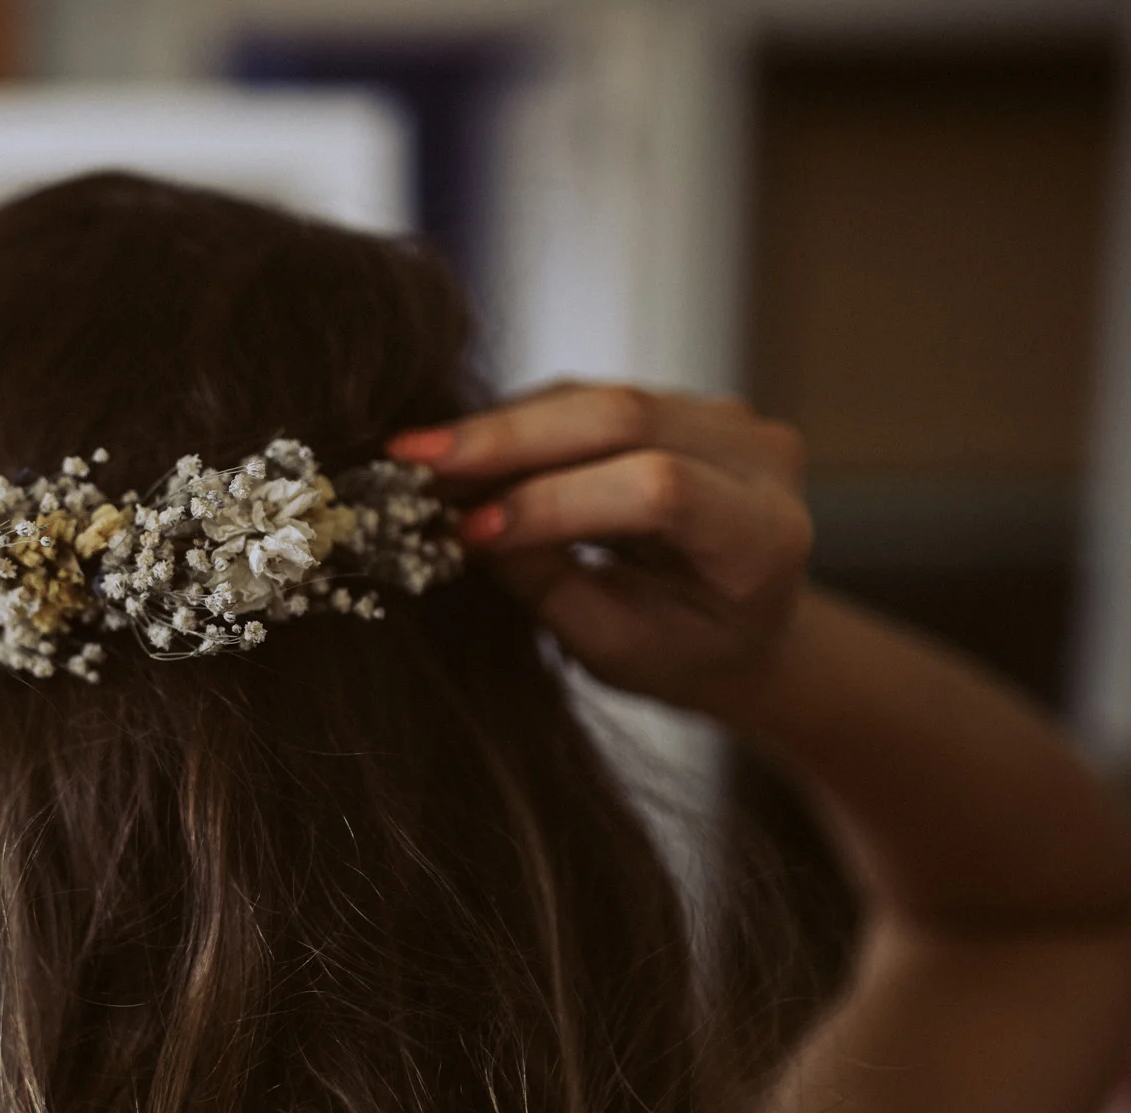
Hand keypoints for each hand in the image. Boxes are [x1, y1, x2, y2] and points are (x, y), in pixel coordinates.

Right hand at [389, 383, 812, 713]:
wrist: (746, 632)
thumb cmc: (683, 654)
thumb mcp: (614, 645)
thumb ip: (548, 582)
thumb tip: (462, 520)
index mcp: (763, 537)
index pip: (658, 490)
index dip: (555, 501)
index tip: (466, 531)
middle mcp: (760, 458)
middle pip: (624, 417)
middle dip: (506, 440)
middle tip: (411, 462)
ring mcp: (725, 419)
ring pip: (596, 396)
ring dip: (500, 428)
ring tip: (419, 460)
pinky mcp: (682, 403)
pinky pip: (587, 398)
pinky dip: (517, 424)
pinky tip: (459, 452)